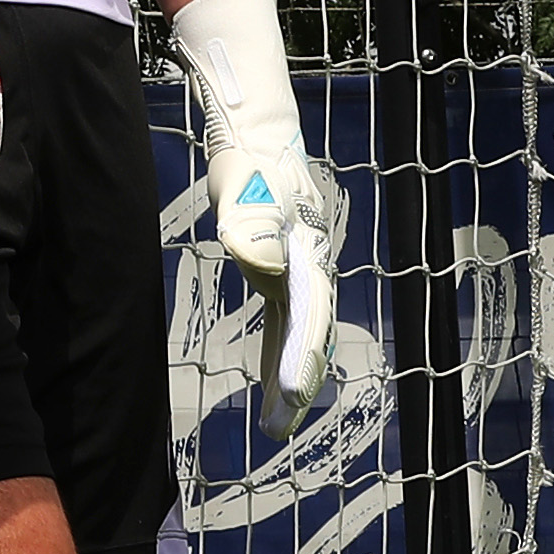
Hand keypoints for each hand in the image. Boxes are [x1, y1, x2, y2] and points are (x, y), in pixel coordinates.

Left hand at [171, 0, 344, 439]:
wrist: (257, 127)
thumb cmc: (248, 156)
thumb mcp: (243, 186)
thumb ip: (249, 225)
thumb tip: (259, 264)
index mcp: (306, 250)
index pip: (307, 314)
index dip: (298, 358)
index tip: (289, 395)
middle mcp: (311, 263)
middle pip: (310, 333)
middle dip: (299, 381)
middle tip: (282, 427)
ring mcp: (300, 266)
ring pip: (300, 331)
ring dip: (290, 374)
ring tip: (279, 419)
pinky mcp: (282, 267)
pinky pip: (284, 319)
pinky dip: (278, 351)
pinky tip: (269, 379)